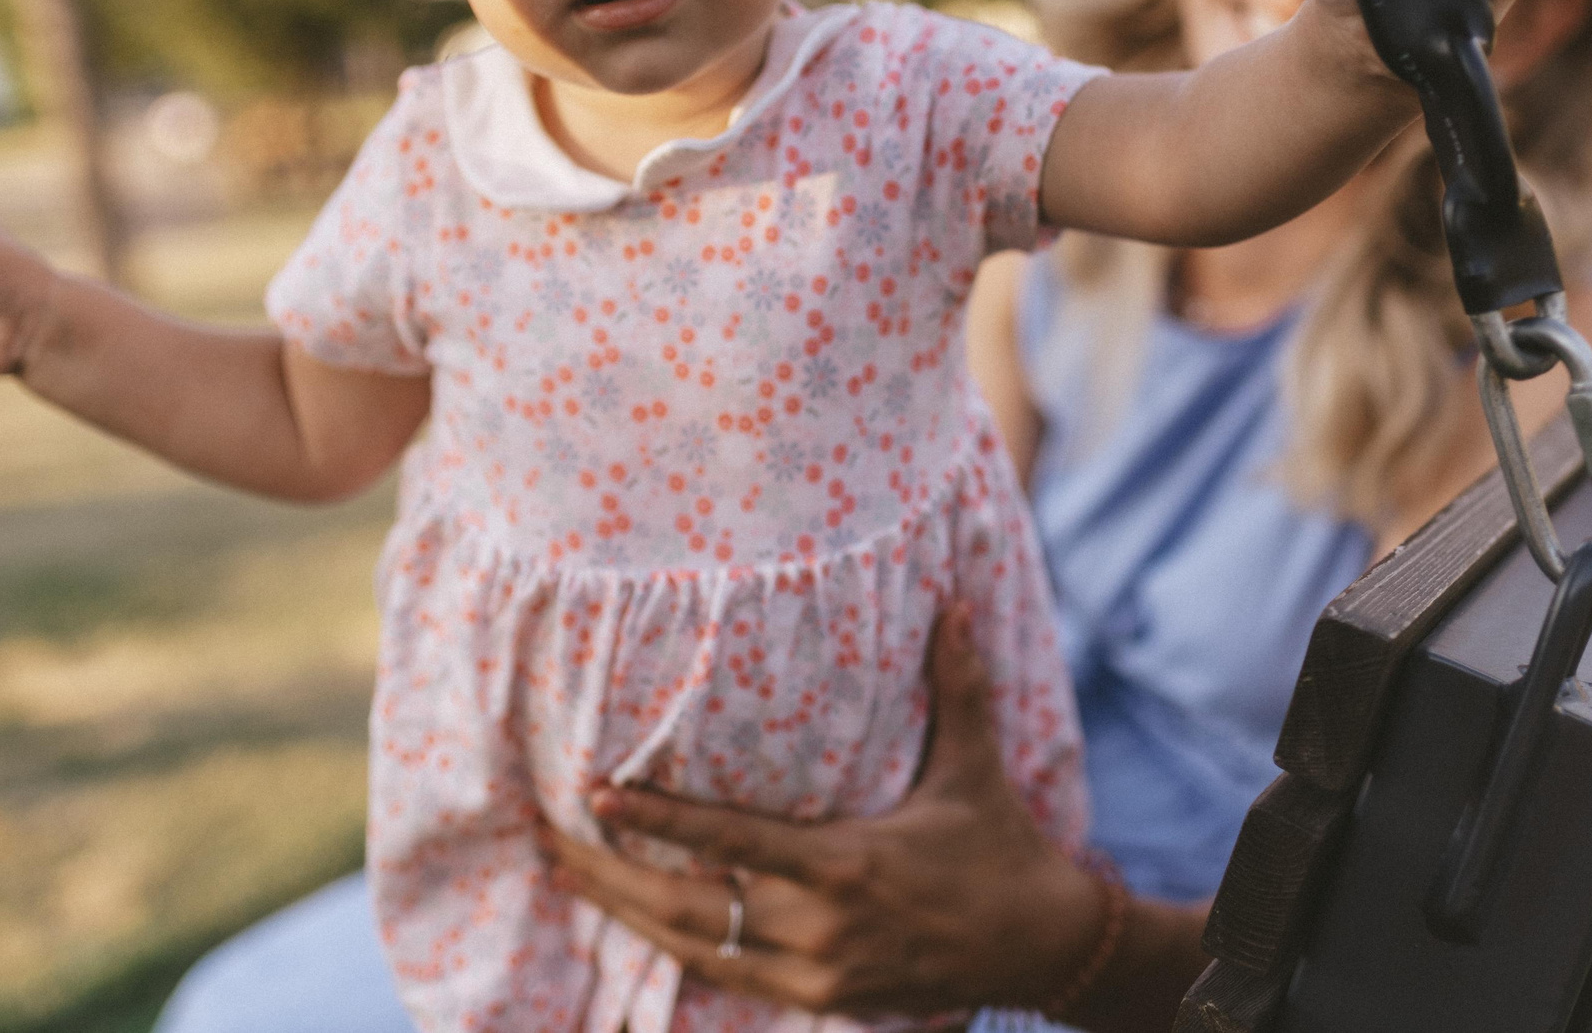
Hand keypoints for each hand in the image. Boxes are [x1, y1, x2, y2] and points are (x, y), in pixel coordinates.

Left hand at [541, 605, 1108, 1016]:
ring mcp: (818, 972)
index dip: (661, 820)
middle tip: (550, 839)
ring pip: (695, 949)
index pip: (731, 841)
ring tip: (570, 874)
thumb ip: (956, 682)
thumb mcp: (975, 765)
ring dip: (627, 914)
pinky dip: (676, 946)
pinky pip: (728, 974)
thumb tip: (951, 599)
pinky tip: (637, 918)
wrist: (1041, 947)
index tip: (598, 794)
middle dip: (610, 875)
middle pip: (687, 907)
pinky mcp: (822, 997)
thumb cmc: (1000, 847)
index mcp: (846, 865)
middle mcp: (820, 925)